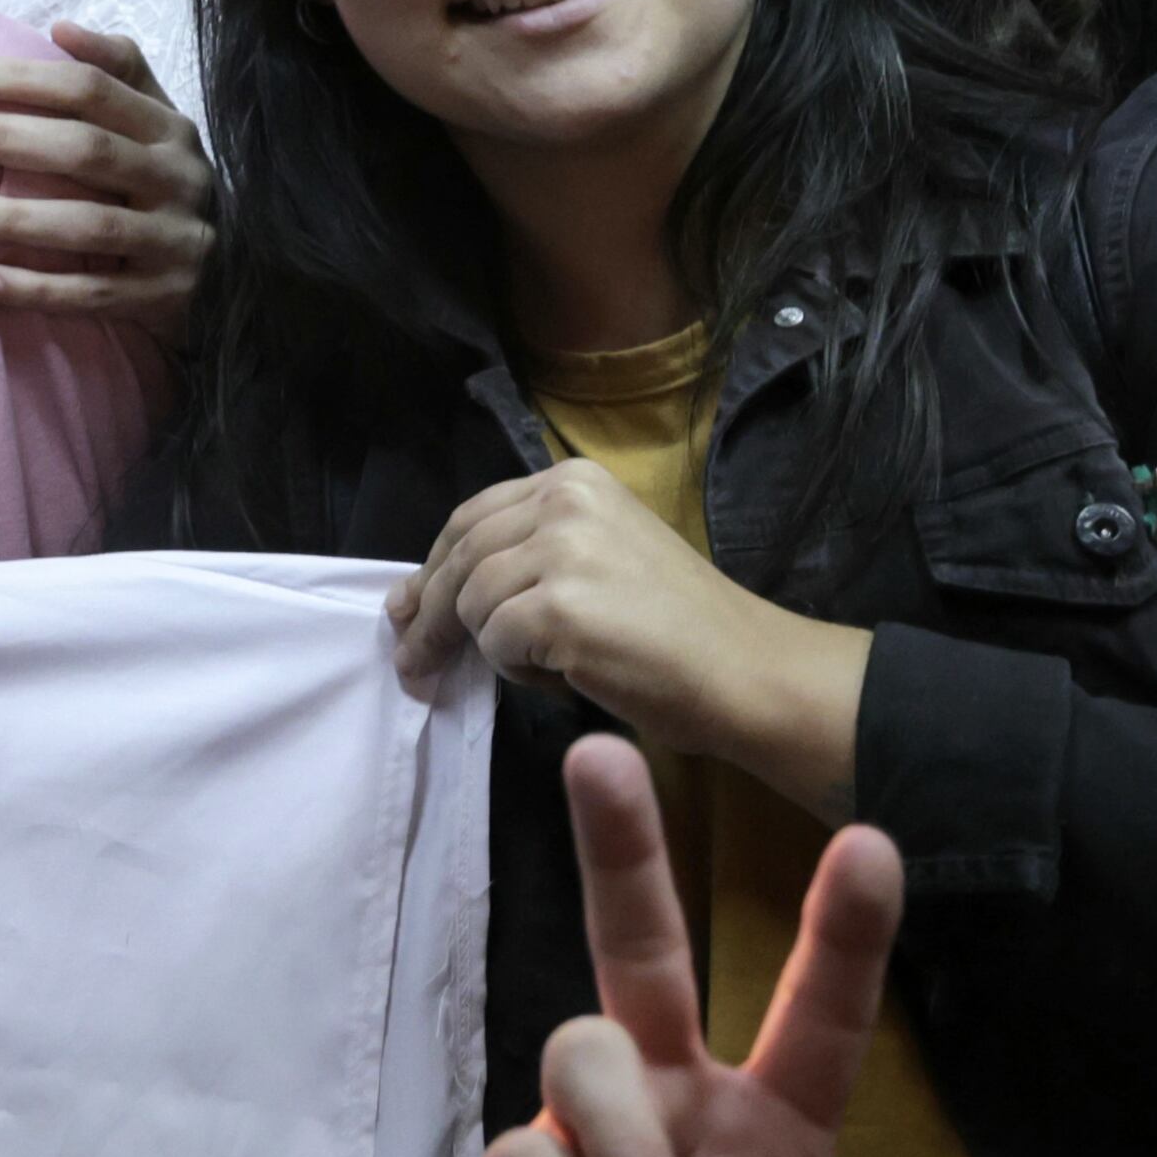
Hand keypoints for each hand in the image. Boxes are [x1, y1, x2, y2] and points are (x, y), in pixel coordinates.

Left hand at [0, 22, 210, 334]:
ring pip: (90, 225)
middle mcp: (177, 179)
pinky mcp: (166, 297)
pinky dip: (38, 288)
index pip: (93, 90)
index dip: (25, 79)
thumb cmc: (167, 182)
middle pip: (86, 150)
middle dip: (5, 138)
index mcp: (169, 128)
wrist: (234, 272)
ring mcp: (175, 240)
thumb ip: (118, 71)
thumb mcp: (157, 121)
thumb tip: (61, 27)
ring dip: (15, 218)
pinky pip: (94, 293)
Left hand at [391, 463, 873, 818]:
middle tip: (413, 661)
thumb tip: (426, 592)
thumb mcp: (602, 557)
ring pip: (471, 603)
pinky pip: (495, 643)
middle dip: (428, 613)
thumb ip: (527, 555)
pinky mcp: (557, 609)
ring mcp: (560, 551)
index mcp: (573, 481)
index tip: (407, 605)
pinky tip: (567, 675)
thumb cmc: (680, 628)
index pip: (471, 518)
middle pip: (460, 556)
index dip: (433, 566)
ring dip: (491, 647)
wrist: (750, 671)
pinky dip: (519, 671)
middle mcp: (563, 500)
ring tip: (544, 668)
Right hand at [465, 734, 887, 1156]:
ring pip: (578, 1050)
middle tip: (600, 753)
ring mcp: (582, 1136)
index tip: (875, 843)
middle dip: (621, 849)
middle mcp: (671, 1099)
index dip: (844, 937)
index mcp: (769, 1126)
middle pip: (638, 949)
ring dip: (627, 1147)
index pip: (815, 1021)